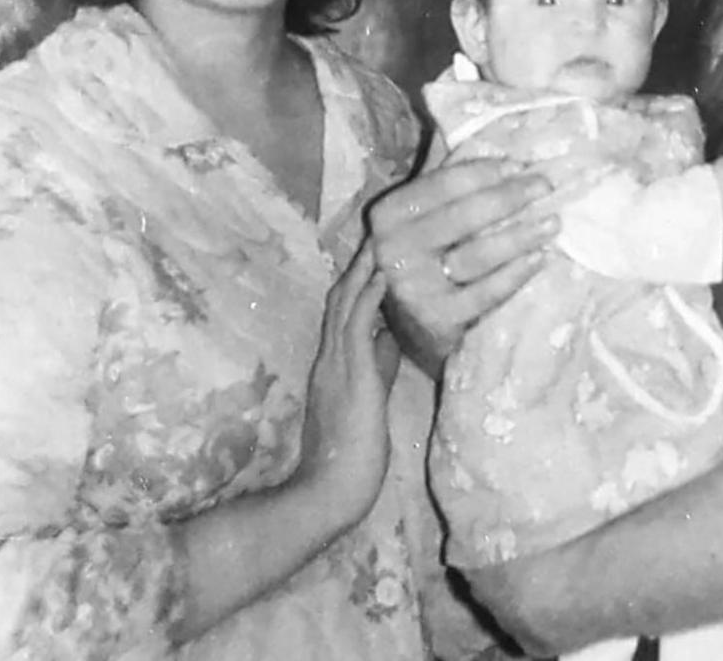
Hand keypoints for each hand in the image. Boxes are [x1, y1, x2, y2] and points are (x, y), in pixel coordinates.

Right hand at [298, 244, 395, 522]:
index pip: (341, 312)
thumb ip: (378, 364)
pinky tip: (383, 273)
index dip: (355, 280)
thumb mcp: (369, 397)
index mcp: (330, 364)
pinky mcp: (352, 375)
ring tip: (380, 238)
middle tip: (375, 231)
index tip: (371, 252)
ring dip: (363, 269)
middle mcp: (328, 358)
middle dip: (357, 264)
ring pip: (345, 304)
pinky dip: (370, 296)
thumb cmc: (354, 454)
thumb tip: (394, 333)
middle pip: (340, 298)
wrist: (332, 491)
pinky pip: (358, 326)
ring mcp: (336, 365)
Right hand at [367, 159, 556, 377]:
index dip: (484, 171)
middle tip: (546, 185)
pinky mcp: (438, 319)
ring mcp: (415, 288)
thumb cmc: (424, 251)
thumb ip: (437, 167)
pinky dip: (516, 274)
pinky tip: (540, 258)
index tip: (520, 163)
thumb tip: (456, 112)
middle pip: (463, 216)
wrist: (409, 322)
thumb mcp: (421, 210)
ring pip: (477, 255)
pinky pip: (486, 293)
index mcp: (389, 214)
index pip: (442, 183)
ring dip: (521, 236)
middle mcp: (394, 250)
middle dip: (509, 197)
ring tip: (553, 221)